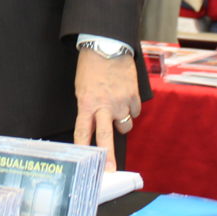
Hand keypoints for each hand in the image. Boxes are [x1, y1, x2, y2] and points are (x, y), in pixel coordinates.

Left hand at [73, 48, 140, 171]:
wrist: (108, 46)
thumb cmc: (91, 67)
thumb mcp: (82, 89)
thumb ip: (88, 108)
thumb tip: (94, 125)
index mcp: (86, 103)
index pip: (82, 131)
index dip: (83, 148)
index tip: (85, 163)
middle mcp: (104, 105)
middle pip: (105, 136)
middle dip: (108, 155)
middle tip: (111, 169)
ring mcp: (120, 101)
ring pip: (125, 125)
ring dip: (122, 123)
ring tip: (117, 111)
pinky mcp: (134, 95)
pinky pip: (135, 111)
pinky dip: (131, 109)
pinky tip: (126, 98)